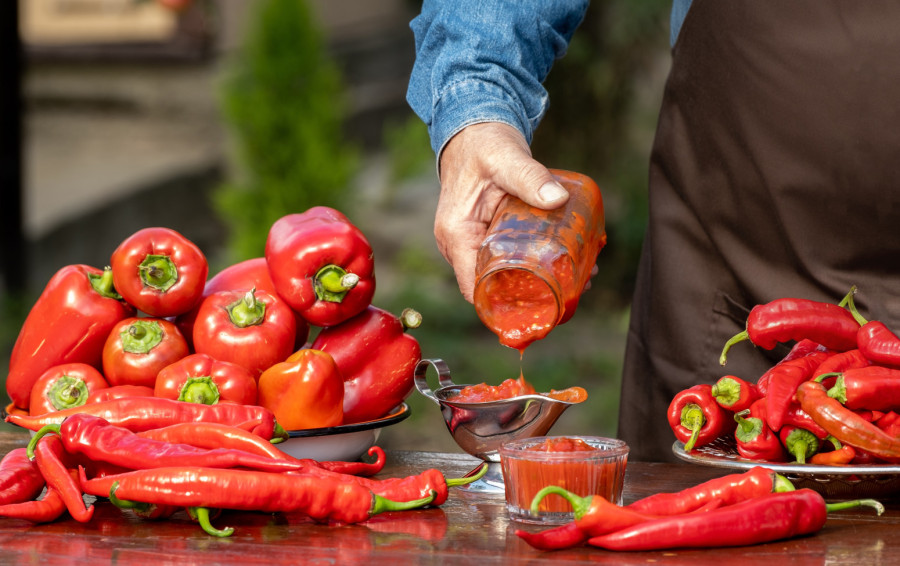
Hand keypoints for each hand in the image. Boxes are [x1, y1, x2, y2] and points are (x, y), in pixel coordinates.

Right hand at [436, 122, 569, 302]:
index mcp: (456, 236)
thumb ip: (529, 177)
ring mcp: (473, 243)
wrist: (475, 132)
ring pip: (504, 275)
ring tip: (583, 277)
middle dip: (534, 294)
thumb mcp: (505, 158)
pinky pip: (509, 259)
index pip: (474, 290)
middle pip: (493, 287)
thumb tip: (558, 198)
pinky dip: (535, 263)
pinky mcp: (488, 236)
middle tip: (577, 287)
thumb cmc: (483, 144)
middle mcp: (460, 246)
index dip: (504, 305)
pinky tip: (568, 260)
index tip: (544, 307)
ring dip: (540, 281)